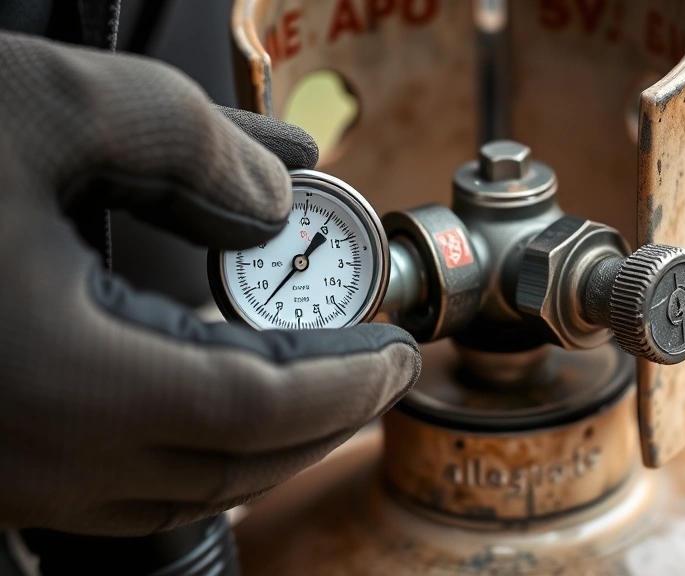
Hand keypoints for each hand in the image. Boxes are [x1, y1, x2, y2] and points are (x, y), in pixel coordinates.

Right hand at [0, 32, 419, 535]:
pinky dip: (184, 453)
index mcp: (63, 381)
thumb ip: (185, 140)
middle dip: (321, 420)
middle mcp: (29, 457)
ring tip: (317, 386)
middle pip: (230, 465)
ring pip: (173, 489)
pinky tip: (206, 408)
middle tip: (375, 370)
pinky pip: (107, 490)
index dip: (348, 383)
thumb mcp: (43, 105)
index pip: (262, 408)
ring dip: (260, 443)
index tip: (400, 352)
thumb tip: (273, 194)